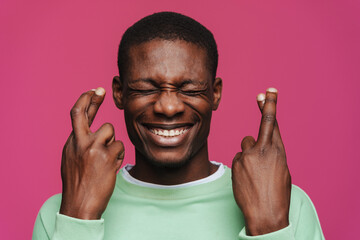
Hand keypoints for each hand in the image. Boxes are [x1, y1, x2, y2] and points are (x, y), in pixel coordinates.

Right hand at [59, 87, 123, 219]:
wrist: (80, 204)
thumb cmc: (79, 184)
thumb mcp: (73, 160)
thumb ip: (81, 144)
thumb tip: (91, 131)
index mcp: (71, 143)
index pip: (76, 116)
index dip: (85, 100)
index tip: (92, 91)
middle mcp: (79, 142)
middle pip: (85, 112)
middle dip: (92, 97)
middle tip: (101, 89)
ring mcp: (92, 148)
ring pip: (110, 130)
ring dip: (112, 143)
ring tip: (107, 160)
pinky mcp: (106, 156)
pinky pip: (120, 146)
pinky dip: (118, 156)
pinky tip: (112, 167)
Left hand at [232, 88, 290, 235]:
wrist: (265, 212)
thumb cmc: (277, 193)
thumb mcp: (282, 170)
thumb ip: (272, 153)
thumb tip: (261, 146)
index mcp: (278, 151)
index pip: (272, 122)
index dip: (269, 105)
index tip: (268, 91)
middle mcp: (263, 149)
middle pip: (258, 129)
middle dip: (262, 112)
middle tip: (260, 95)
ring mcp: (247, 156)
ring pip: (245, 145)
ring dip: (248, 154)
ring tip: (254, 173)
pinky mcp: (236, 163)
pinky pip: (238, 158)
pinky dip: (242, 166)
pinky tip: (247, 179)